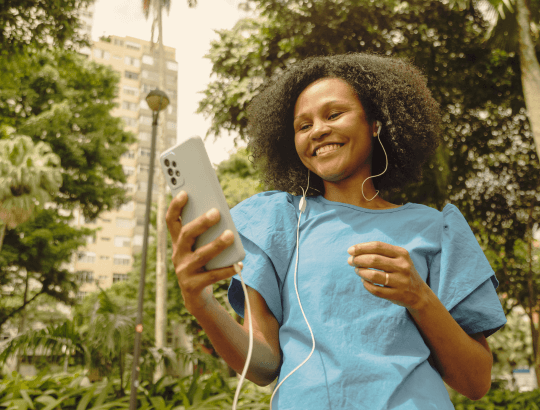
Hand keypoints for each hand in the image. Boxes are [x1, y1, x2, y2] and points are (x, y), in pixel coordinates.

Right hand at [165, 191, 241, 313]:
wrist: (197, 297)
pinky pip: (211, 276)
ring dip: (217, 244)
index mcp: (178, 242)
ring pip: (201, 255)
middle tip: (216, 212)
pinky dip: (226, 270)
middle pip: (187, 235)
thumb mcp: (201, 247)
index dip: (176, 206)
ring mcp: (184, 271)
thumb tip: (222, 215)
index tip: (185, 192)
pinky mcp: (192, 286)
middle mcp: (178, 255)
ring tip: (231, 235)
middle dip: (201, 222)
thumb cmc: (203, 265)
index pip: (171, 221)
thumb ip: (206, 233)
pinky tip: (238, 264)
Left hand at [347, 241, 427, 309]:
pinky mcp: (397, 295)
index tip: (350, 250)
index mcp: (402, 254)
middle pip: (374, 260)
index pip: (377, 246)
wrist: (419, 293)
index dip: (361, 247)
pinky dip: (366, 284)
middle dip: (358, 260)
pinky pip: (375, 290)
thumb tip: (354, 252)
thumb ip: (379, 253)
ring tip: (357, 270)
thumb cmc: (401, 271)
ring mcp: (401, 281)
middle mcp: (402, 266)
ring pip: (373, 275)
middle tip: (350, 261)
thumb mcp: (397, 258)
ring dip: (360, 272)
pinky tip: (364, 281)